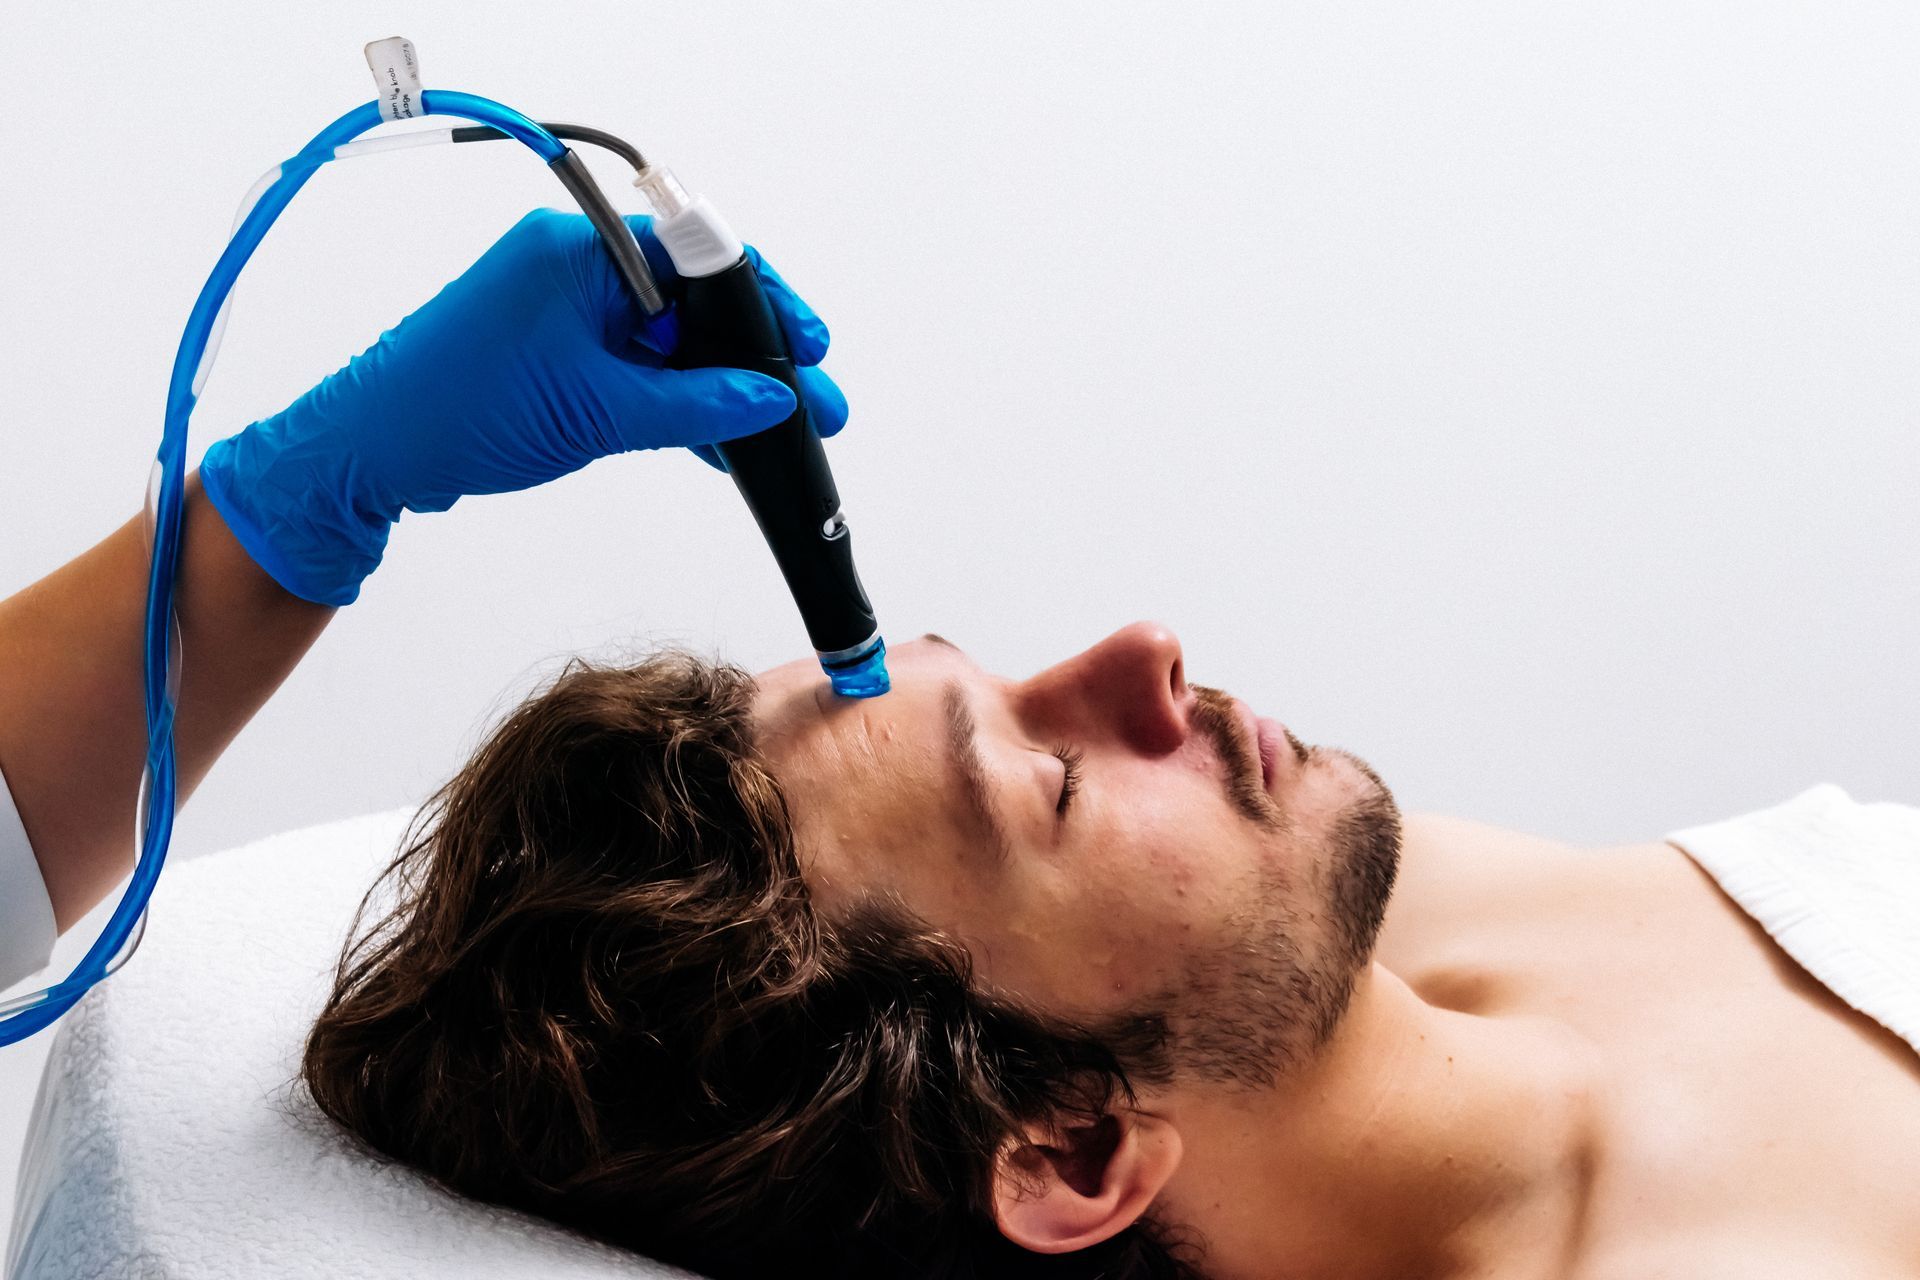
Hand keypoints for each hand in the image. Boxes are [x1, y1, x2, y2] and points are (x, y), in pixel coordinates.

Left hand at [199, 208, 847, 605]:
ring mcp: (565, 314)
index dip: (766, 305)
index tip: (811, 346)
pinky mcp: (557, 357)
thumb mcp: (598, 412)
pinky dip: (675, 404)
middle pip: (692, 305)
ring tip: (777, 431)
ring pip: (667, 346)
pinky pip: (635, 371)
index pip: (701, 260)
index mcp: (581, 254)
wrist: (372, 453)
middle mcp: (576, 271)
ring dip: (718, 389)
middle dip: (753, 358)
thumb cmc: (458, 413)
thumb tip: (770, 400)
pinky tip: (722, 442)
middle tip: (811, 404)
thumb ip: (695, 407)